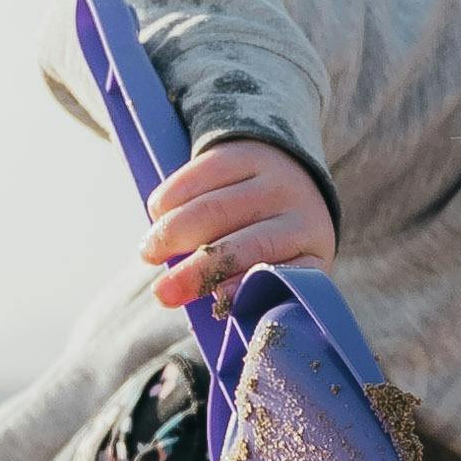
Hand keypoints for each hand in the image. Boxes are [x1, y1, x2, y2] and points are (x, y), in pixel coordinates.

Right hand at [142, 142, 332, 310]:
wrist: (286, 168)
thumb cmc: (271, 239)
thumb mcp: (277, 264)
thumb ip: (252, 290)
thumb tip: (214, 308)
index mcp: (311, 249)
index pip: (289, 272)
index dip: (253, 287)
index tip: (219, 299)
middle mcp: (300, 210)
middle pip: (241, 245)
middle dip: (196, 272)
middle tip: (161, 293)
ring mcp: (272, 177)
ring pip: (211, 210)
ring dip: (170, 234)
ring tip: (148, 253)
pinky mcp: (242, 152)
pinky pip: (199, 176)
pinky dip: (171, 199)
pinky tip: (158, 215)